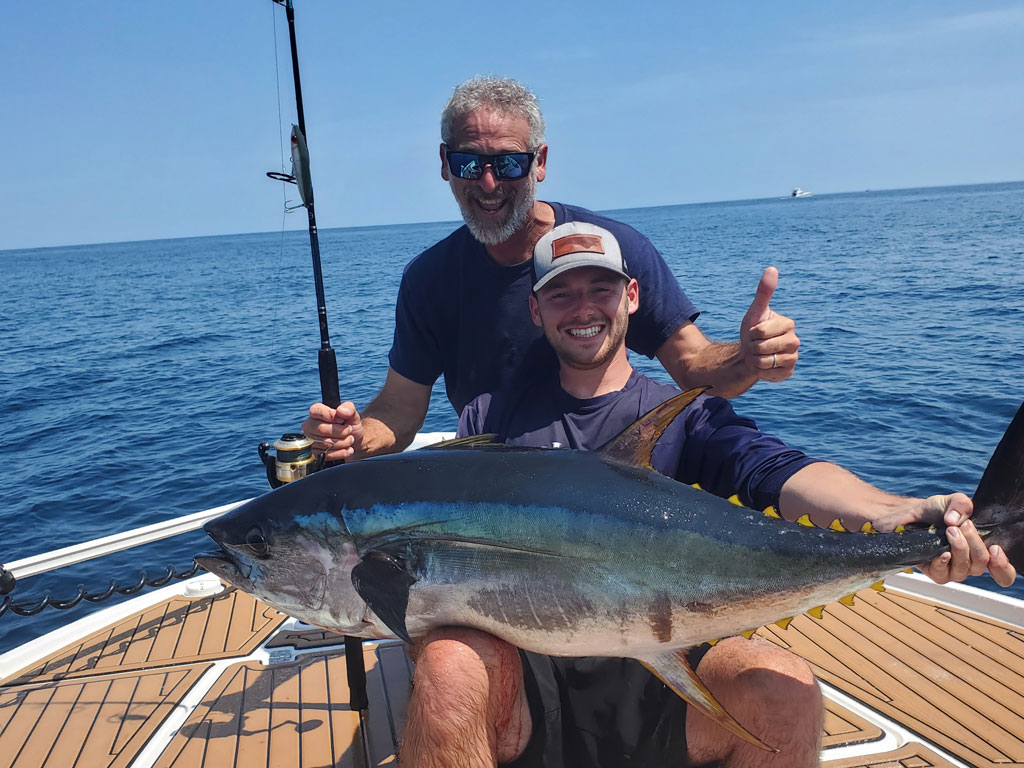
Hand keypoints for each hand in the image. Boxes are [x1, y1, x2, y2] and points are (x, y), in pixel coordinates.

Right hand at [301, 401, 362, 461]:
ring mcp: (311, 440)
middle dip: (340, 431)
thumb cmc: (350, 424)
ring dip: (343, 442)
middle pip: (321, 429)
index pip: (315, 411)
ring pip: (325, 443)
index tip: (341, 420)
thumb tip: (340, 411)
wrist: (355, 441)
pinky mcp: (315, 453)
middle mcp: (310, 426)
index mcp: (316, 412)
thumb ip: (348, 408)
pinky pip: (327, 454)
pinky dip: (341, 452)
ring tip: (350, 439)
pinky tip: (348, 449)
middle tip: (349, 430)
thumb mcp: (353, 414)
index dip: (330, 415)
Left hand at [740, 267, 799, 381]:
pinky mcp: (789, 372)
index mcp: (788, 324)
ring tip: (759, 355)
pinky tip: (764, 366)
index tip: (755, 332)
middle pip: (762, 347)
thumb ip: (764, 292)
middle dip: (752, 347)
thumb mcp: (755, 312)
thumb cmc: (753, 331)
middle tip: (756, 345)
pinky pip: (769, 373)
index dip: (752, 333)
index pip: (761, 332)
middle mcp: (795, 341)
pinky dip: (761, 371)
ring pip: (765, 362)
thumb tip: (772, 268)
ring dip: (755, 360)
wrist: (750, 354)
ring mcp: (793, 358)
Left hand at [912, 493, 1015, 586]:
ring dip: (959, 547)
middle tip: (963, 525)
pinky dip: (943, 561)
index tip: (995, 549)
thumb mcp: (953, 502)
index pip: (1003, 572)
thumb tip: (956, 519)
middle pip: (982, 563)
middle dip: (974, 542)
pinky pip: (942, 574)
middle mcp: (970, 564)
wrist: (912, 516)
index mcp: (982, 551)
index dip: (1003, 566)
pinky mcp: (935, 573)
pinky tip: (942, 552)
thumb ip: (962, 505)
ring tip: (950, 530)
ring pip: (964, 568)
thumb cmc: (936, 512)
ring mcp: (953, 570)